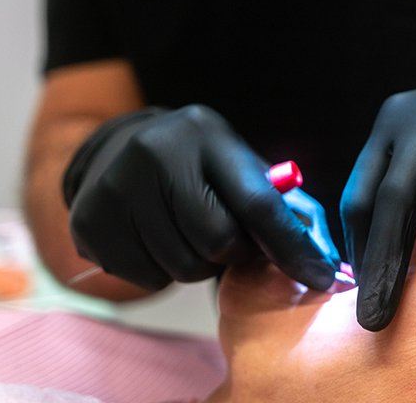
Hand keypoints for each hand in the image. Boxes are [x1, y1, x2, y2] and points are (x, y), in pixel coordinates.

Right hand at [64, 105, 339, 290]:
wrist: (118, 148)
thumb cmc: (199, 167)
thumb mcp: (240, 167)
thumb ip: (287, 208)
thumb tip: (326, 263)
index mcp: (206, 134)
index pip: (257, 200)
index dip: (291, 246)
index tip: (322, 278)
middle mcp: (156, 152)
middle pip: (218, 241)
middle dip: (233, 252)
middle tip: (226, 238)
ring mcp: (116, 185)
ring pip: (182, 267)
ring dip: (197, 264)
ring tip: (187, 233)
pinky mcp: (89, 220)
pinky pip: (146, 280)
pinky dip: (161, 272)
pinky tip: (155, 240)